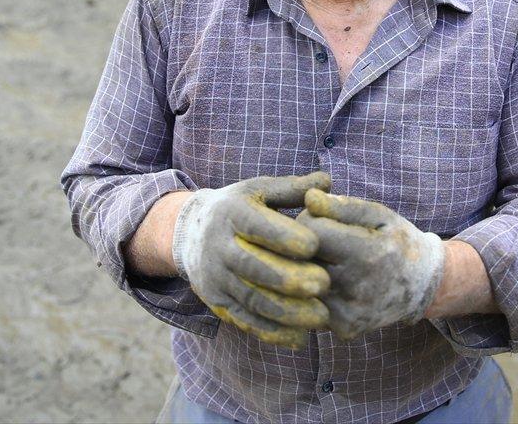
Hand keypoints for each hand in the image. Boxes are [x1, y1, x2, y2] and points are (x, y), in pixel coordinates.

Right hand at [172, 172, 331, 348]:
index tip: (314, 245)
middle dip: (288, 278)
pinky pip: (244, 320)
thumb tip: (327, 180)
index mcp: (231, 213)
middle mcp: (219, 246)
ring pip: (250, 297)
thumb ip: (292, 188)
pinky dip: (271, 332)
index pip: (255, 225)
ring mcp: (215, 277)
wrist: (190, 233)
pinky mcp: (217, 302)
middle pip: (252, 266)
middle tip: (323, 284)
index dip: (283, 236)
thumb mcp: (259, 190)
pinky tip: (300, 337)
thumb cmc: (238, 207)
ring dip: (286, 311)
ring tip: (321, 316)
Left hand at [297, 188, 445, 340]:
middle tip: (325, 241)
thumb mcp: (379, 215)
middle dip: (305, 246)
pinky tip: (334, 284)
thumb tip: (309, 200)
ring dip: (306, 270)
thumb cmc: (397, 241)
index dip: (309, 219)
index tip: (321, 219)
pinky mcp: (344, 329)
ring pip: (302, 284)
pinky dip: (316, 292)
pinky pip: (311, 304)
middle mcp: (357, 289)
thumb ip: (344, 206)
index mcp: (368, 254)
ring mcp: (350, 314)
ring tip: (330, 262)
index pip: (310, 230)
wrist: (422, 286)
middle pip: (302, 258)